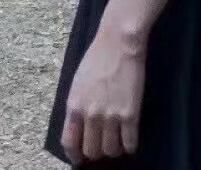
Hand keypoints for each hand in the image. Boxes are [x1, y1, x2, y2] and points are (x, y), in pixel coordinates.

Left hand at [61, 23, 145, 164]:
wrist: (118, 43)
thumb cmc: (96, 58)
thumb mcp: (77, 82)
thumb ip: (77, 106)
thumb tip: (78, 127)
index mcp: (74, 105)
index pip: (69, 142)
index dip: (74, 155)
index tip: (79, 158)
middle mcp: (90, 114)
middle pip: (91, 151)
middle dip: (96, 151)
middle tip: (102, 144)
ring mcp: (111, 116)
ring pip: (111, 151)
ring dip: (114, 149)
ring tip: (116, 139)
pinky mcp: (130, 115)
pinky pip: (130, 144)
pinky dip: (129, 145)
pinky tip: (129, 137)